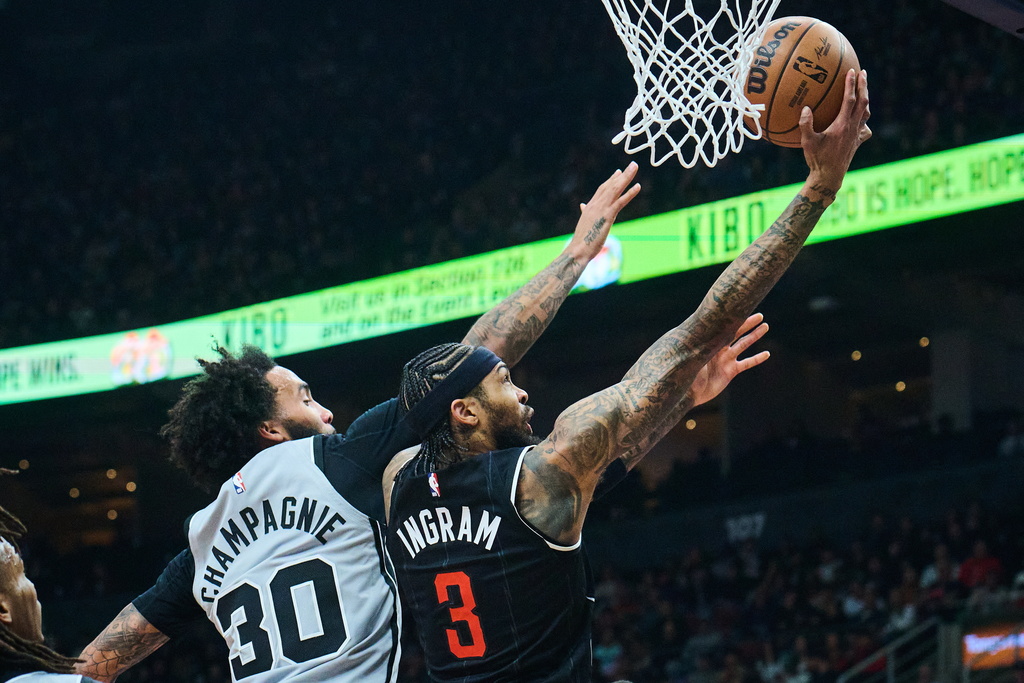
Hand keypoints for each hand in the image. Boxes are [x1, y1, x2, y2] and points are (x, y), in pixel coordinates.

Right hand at [566, 162, 640, 261]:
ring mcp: (601, 209)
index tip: (619, 172)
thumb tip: (583, 206)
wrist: (578, 249)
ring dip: (626, 178)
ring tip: (635, 168)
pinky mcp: (607, 216)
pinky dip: (629, 193)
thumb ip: (585, 212)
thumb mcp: (584, 223)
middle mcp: (595, 204)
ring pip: (616, 189)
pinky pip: (620, 202)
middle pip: (611, 185)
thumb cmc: (581, 241)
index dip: (611, 180)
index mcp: (590, 207)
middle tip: (633, 164)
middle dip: (622, 175)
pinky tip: (638, 186)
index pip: (602, 189)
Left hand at [690, 313, 769, 405]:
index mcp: (708, 342)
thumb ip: (699, 344)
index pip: (723, 327)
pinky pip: (746, 363)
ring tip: (765, 326)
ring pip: (743, 345)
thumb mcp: (691, 356)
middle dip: (747, 323)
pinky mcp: (730, 371)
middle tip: (760, 315)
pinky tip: (766, 354)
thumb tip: (702, 330)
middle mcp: (718, 348)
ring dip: (754, 336)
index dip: (733, 319)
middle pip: (735, 332)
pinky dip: (756, 359)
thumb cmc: (685, 373)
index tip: (743, 307)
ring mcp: (725, 359)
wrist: (687, 392)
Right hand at [800, 69, 871, 192]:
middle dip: (864, 85)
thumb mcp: (807, 142)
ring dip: (866, 99)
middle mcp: (853, 128)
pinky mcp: (857, 142)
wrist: (829, 177)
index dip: (851, 84)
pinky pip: (865, 127)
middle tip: (863, 73)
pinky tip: (860, 119)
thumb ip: (806, 124)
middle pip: (863, 102)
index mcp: (842, 125)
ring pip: (866, 113)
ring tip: (863, 90)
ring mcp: (857, 135)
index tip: (851, 71)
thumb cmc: (817, 160)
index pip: (849, 100)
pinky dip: (865, 119)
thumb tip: (805, 108)